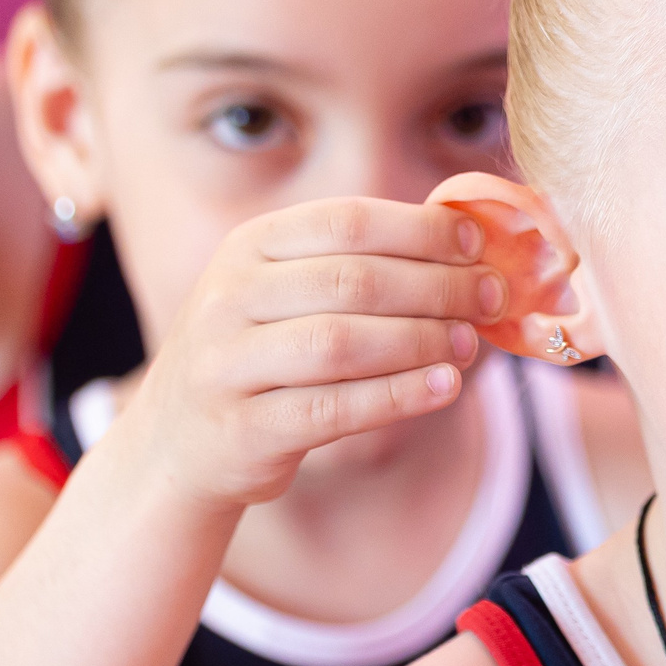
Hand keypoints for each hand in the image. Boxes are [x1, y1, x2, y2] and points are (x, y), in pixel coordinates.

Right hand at [116, 199, 508, 515]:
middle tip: (491, 297)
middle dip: (437, 285)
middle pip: (353, 280)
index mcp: (247, 246)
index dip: (420, 228)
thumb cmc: (259, 355)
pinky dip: (398, 396)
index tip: (477, 242)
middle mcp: (229, 297)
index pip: (346, 220)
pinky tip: (444, 388)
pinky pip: (334, 408)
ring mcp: (228, 364)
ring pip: (343, 343)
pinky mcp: (243, 429)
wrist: (175, 445)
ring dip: (422, 340)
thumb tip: (466, 239)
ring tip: (469, 344)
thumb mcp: (284, 292)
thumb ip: (355, 262)